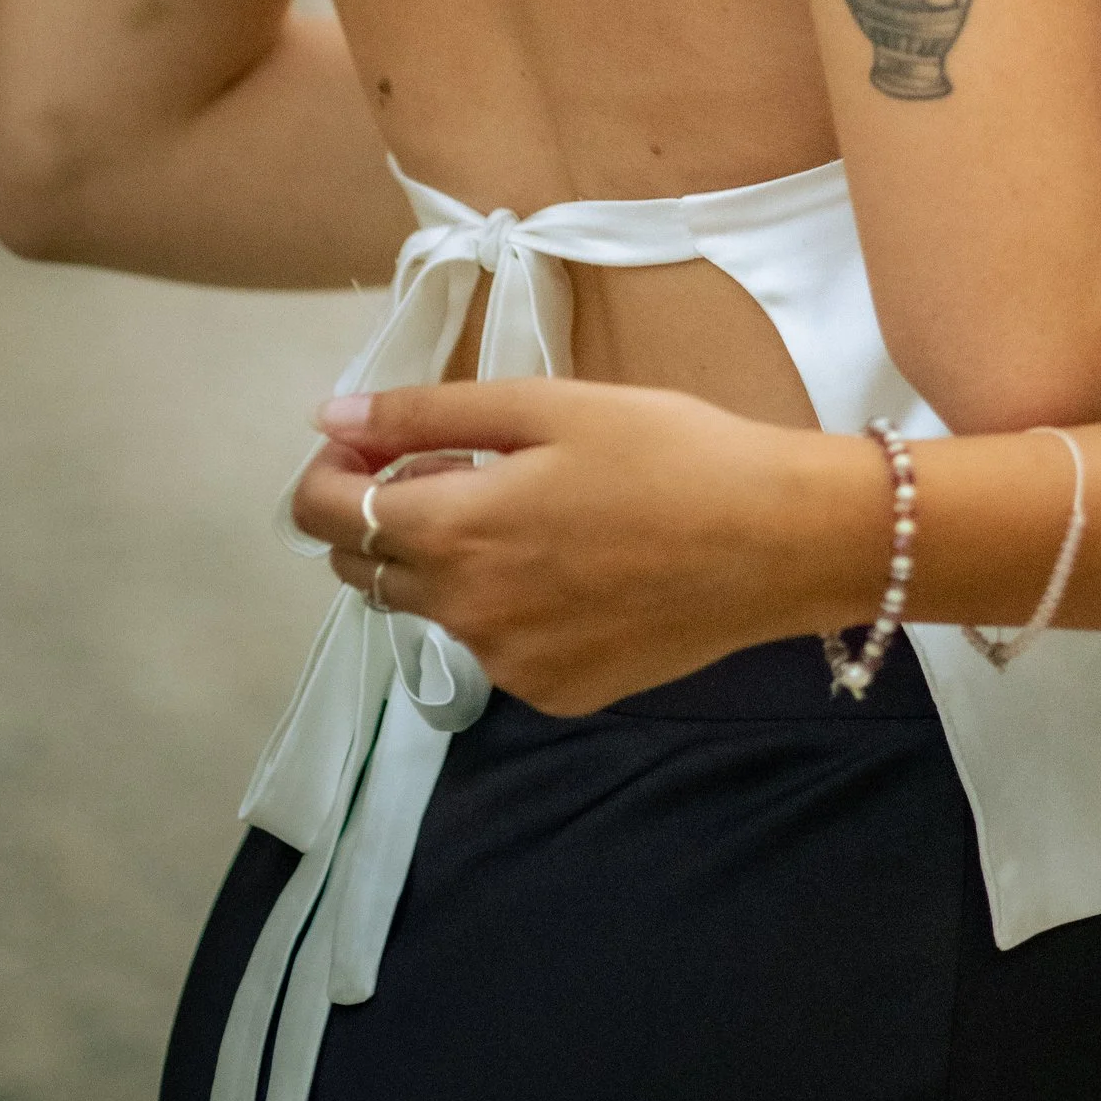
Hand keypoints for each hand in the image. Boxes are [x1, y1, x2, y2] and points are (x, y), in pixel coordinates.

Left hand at [291, 377, 885, 715]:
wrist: (775, 542)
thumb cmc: (668, 452)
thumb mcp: (549, 407)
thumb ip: (428, 415)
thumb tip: (332, 417)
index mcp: (454, 533)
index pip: (325, 517)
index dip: (326, 471)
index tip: (362, 440)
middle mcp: (463, 614)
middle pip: (364, 568)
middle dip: (376, 513)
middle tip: (448, 463)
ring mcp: (508, 665)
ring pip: (431, 607)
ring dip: (441, 559)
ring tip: (525, 509)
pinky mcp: (552, 693)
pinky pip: (493, 643)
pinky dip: (503, 603)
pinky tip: (573, 564)